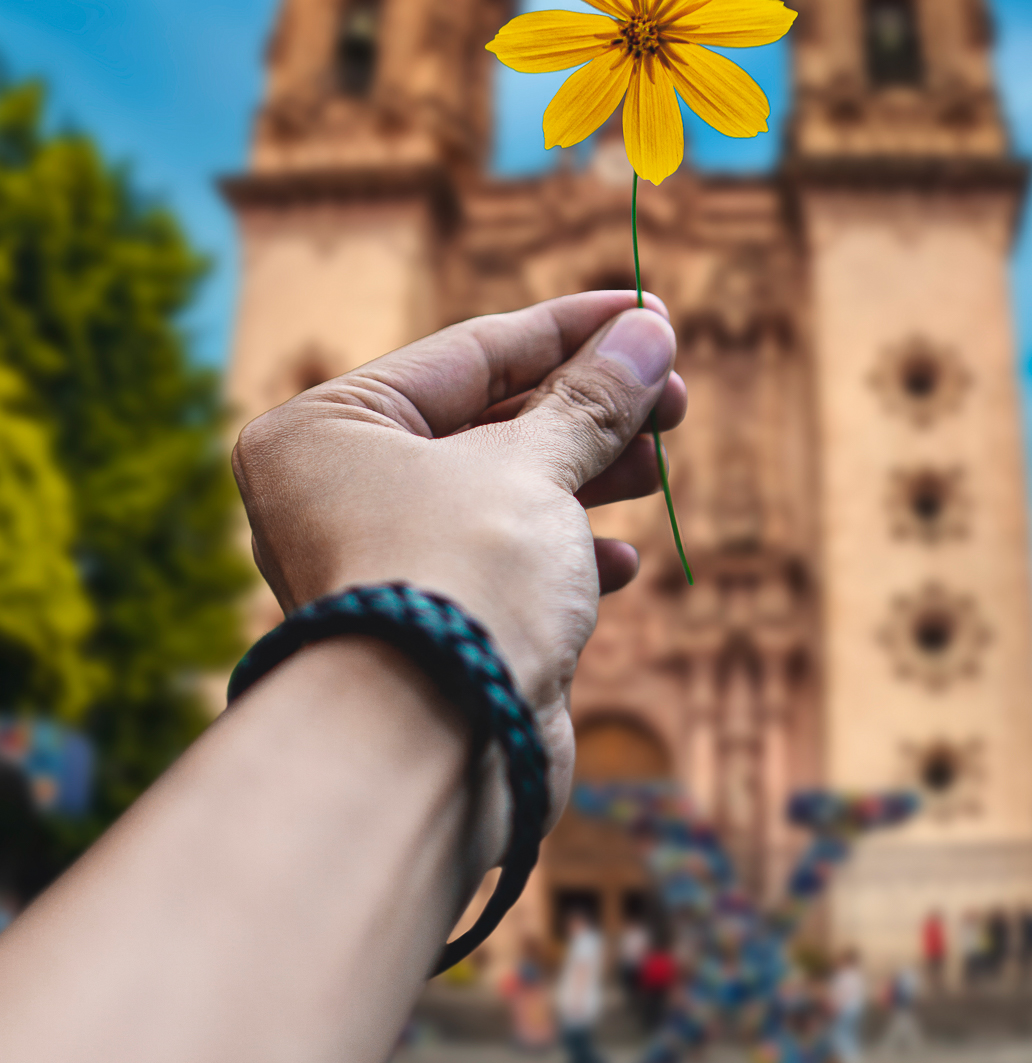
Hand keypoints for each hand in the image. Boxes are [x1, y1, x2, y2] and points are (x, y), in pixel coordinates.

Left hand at [230, 291, 685, 825]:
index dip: (571, 328)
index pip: (468, 354)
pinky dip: (562, 557)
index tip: (650, 312)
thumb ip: (592, 398)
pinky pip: (502, 567)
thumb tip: (649, 332)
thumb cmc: (460, 580)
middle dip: (589, 408)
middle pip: (487, 422)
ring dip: (588, 477)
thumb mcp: (534, 467)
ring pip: (502, 495)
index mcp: (326, 431)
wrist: (436, 750)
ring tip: (659, 464)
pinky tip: (620, 562)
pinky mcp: (430, 629)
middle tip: (674, 396)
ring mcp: (383, 566)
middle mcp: (338, 494)